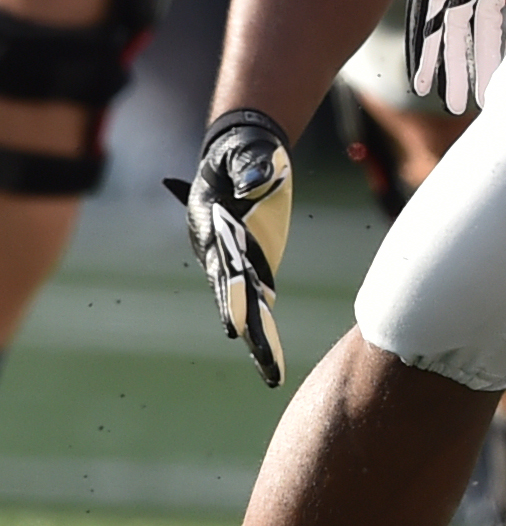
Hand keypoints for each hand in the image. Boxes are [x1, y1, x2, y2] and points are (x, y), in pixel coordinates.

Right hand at [162, 110, 293, 387]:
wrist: (238, 154)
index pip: (223, 267)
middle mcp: (219, 254)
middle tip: (263, 358)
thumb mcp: (246, 153)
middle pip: (231, 295)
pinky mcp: (253, 264)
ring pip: (244, 305)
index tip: (235, 324)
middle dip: (246, 326)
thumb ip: (251, 165)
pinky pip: (257, 298)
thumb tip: (259, 178)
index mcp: (213, 231)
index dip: (231, 293)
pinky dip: (263, 324)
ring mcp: (235, 262)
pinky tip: (272, 355)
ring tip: (271, 373)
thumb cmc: (241, 152)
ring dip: (257, 336)